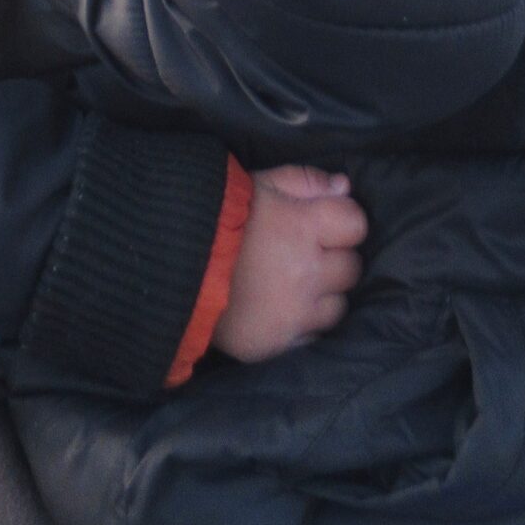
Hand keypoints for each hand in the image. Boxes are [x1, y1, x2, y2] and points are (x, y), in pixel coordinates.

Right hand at [211, 164, 367, 361]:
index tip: (320, 224)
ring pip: (337, 307)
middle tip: (303, 255)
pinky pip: (312, 337)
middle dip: (333, 260)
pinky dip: (303, 325)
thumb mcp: (259, 183)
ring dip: (322, 296)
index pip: (356, 224)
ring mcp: (295, 313)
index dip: (341, 222)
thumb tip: (345, 187)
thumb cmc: (216, 217)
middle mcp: (307, 272)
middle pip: (351, 268)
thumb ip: (305, 181)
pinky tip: (281, 311)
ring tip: (291, 286)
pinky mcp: (279, 343)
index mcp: (304, 226)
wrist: (168, 265)